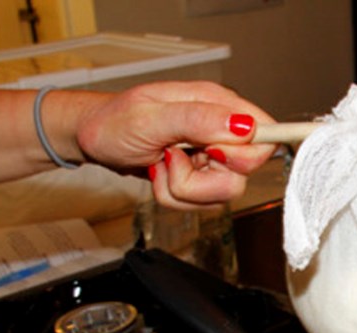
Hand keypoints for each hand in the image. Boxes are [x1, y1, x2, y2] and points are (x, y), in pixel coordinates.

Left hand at [74, 81, 276, 207]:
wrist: (91, 139)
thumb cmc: (114, 121)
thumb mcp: (151, 117)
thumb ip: (199, 119)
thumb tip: (244, 126)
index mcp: (217, 105)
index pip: (265, 134)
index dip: (246, 153)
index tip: (213, 154)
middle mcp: (220, 131)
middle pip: (245, 172)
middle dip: (204, 177)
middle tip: (175, 156)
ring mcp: (211, 158)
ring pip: (222, 194)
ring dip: (184, 188)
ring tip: (163, 163)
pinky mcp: (200, 179)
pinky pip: (200, 203)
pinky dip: (174, 196)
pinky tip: (160, 173)